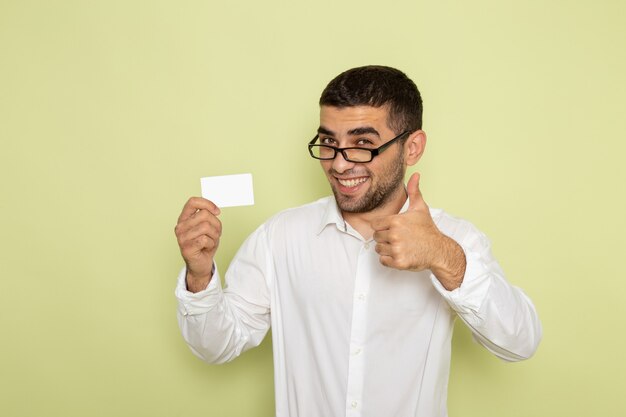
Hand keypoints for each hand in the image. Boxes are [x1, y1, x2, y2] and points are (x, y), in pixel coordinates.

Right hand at [174, 197, 221, 291]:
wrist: (200, 264)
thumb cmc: (204, 245)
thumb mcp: (208, 227)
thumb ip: (208, 216)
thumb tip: (214, 210)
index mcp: (184, 218)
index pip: (193, 202)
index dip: (207, 204)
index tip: (217, 212)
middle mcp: (180, 226)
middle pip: (204, 214)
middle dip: (216, 224)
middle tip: (215, 234)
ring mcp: (182, 237)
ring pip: (206, 227)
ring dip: (215, 235)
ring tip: (211, 241)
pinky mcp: (186, 248)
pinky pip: (205, 239)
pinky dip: (211, 244)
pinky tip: (207, 248)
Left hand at [371, 173, 465, 289]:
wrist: (438, 249)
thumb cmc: (427, 229)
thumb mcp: (420, 208)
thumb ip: (414, 191)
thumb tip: (415, 174)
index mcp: (396, 221)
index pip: (375, 225)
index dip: (383, 227)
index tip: (393, 229)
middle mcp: (394, 235)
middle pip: (376, 237)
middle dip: (385, 238)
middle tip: (398, 238)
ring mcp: (396, 249)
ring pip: (379, 249)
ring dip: (386, 249)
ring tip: (400, 246)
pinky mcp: (398, 262)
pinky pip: (383, 261)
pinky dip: (389, 259)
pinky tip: (399, 254)